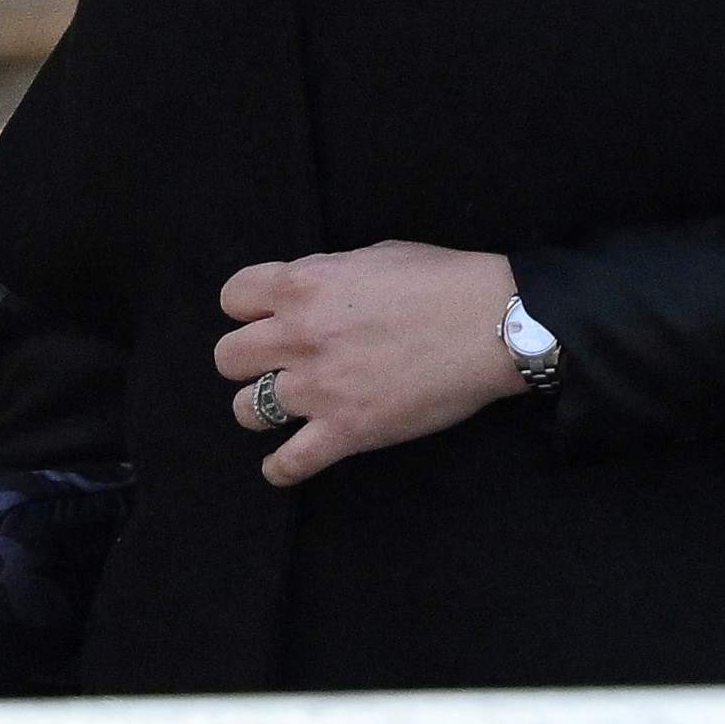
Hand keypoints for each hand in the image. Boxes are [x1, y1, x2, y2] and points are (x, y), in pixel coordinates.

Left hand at [210, 242, 524, 484]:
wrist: (497, 324)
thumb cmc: (444, 282)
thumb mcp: (373, 255)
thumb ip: (325, 275)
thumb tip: (302, 292)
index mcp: (303, 285)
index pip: (232, 298)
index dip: (247, 309)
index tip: (265, 317)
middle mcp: (299, 336)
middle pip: (227, 357)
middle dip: (248, 360)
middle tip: (276, 363)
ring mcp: (320, 387)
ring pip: (245, 409)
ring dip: (261, 408)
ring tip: (283, 407)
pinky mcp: (347, 430)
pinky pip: (290, 463)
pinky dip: (281, 468)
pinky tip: (282, 464)